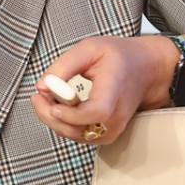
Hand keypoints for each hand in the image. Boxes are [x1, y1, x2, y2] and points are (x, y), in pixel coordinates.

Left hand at [31, 35, 175, 147]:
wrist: (145, 70)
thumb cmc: (119, 58)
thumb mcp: (90, 48)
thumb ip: (64, 66)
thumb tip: (43, 86)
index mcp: (115, 93)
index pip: (95, 112)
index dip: (70, 112)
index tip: (51, 101)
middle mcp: (115, 118)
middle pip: (77, 129)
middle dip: (49, 114)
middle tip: (39, 95)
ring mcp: (111, 130)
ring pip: (73, 135)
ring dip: (54, 119)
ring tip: (49, 96)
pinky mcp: (105, 136)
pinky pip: (77, 135)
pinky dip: (63, 122)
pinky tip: (60, 105)